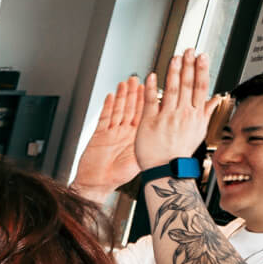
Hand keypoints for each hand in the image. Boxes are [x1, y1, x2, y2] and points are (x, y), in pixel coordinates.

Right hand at [73, 74, 146, 193]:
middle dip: (134, 93)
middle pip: (130, 109)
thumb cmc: (116, 177)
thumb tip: (166, 138)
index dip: (147, 101)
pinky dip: (108, 106)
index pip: (144, 115)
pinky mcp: (98, 134)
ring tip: (125, 83)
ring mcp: (111, 133)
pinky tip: (111, 96)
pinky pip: (104, 117)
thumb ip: (148, 148)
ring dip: (122, 96)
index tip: (152, 88)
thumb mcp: (137, 161)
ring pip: (118, 110)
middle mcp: (124, 133)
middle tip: (138, 79)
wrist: (96, 184)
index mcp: (136, 138)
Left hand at [135, 51, 226, 169]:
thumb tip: (216, 98)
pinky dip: (152, 88)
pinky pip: (151, 102)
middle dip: (188, 65)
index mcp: (195, 115)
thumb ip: (206, 111)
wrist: (166, 170)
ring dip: (174, 72)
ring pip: (172, 90)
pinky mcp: (150, 122)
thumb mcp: (198, 131)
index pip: (200, 87)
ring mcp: (166, 118)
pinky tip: (152, 76)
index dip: (201, 70)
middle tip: (188, 50)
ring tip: (175, 58)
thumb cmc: (180, 151)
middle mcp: (182, 115)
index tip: (202, 56)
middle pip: (188, 85)